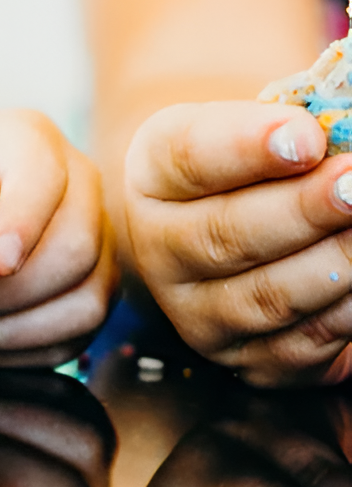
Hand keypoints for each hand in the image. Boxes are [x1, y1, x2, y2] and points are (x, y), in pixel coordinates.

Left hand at [0, 111, 117, 366]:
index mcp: (29, 138)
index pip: (42, 176)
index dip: (21, 223)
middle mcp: (80, 181)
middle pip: (76, 247)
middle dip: (11, 289)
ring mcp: (99, 236)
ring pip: (87, 302)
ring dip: (17, 326)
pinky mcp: (96, 287)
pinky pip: (78, 337)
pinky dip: (24, 349)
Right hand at [126, 100, 351, 386]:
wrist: (231, 219)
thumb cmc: (251, 165)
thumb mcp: (251, 126)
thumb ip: (285, 128)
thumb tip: (328, 136)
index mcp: (153, 176)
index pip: (187, 158)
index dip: (245, 148)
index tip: (305, 135)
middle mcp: (159, 250)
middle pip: (223, 237)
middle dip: (300, 212)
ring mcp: (198, 313)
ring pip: (268, 298)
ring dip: (335, 263)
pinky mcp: (247, 361)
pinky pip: (305, 346)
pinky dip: (347, 311)